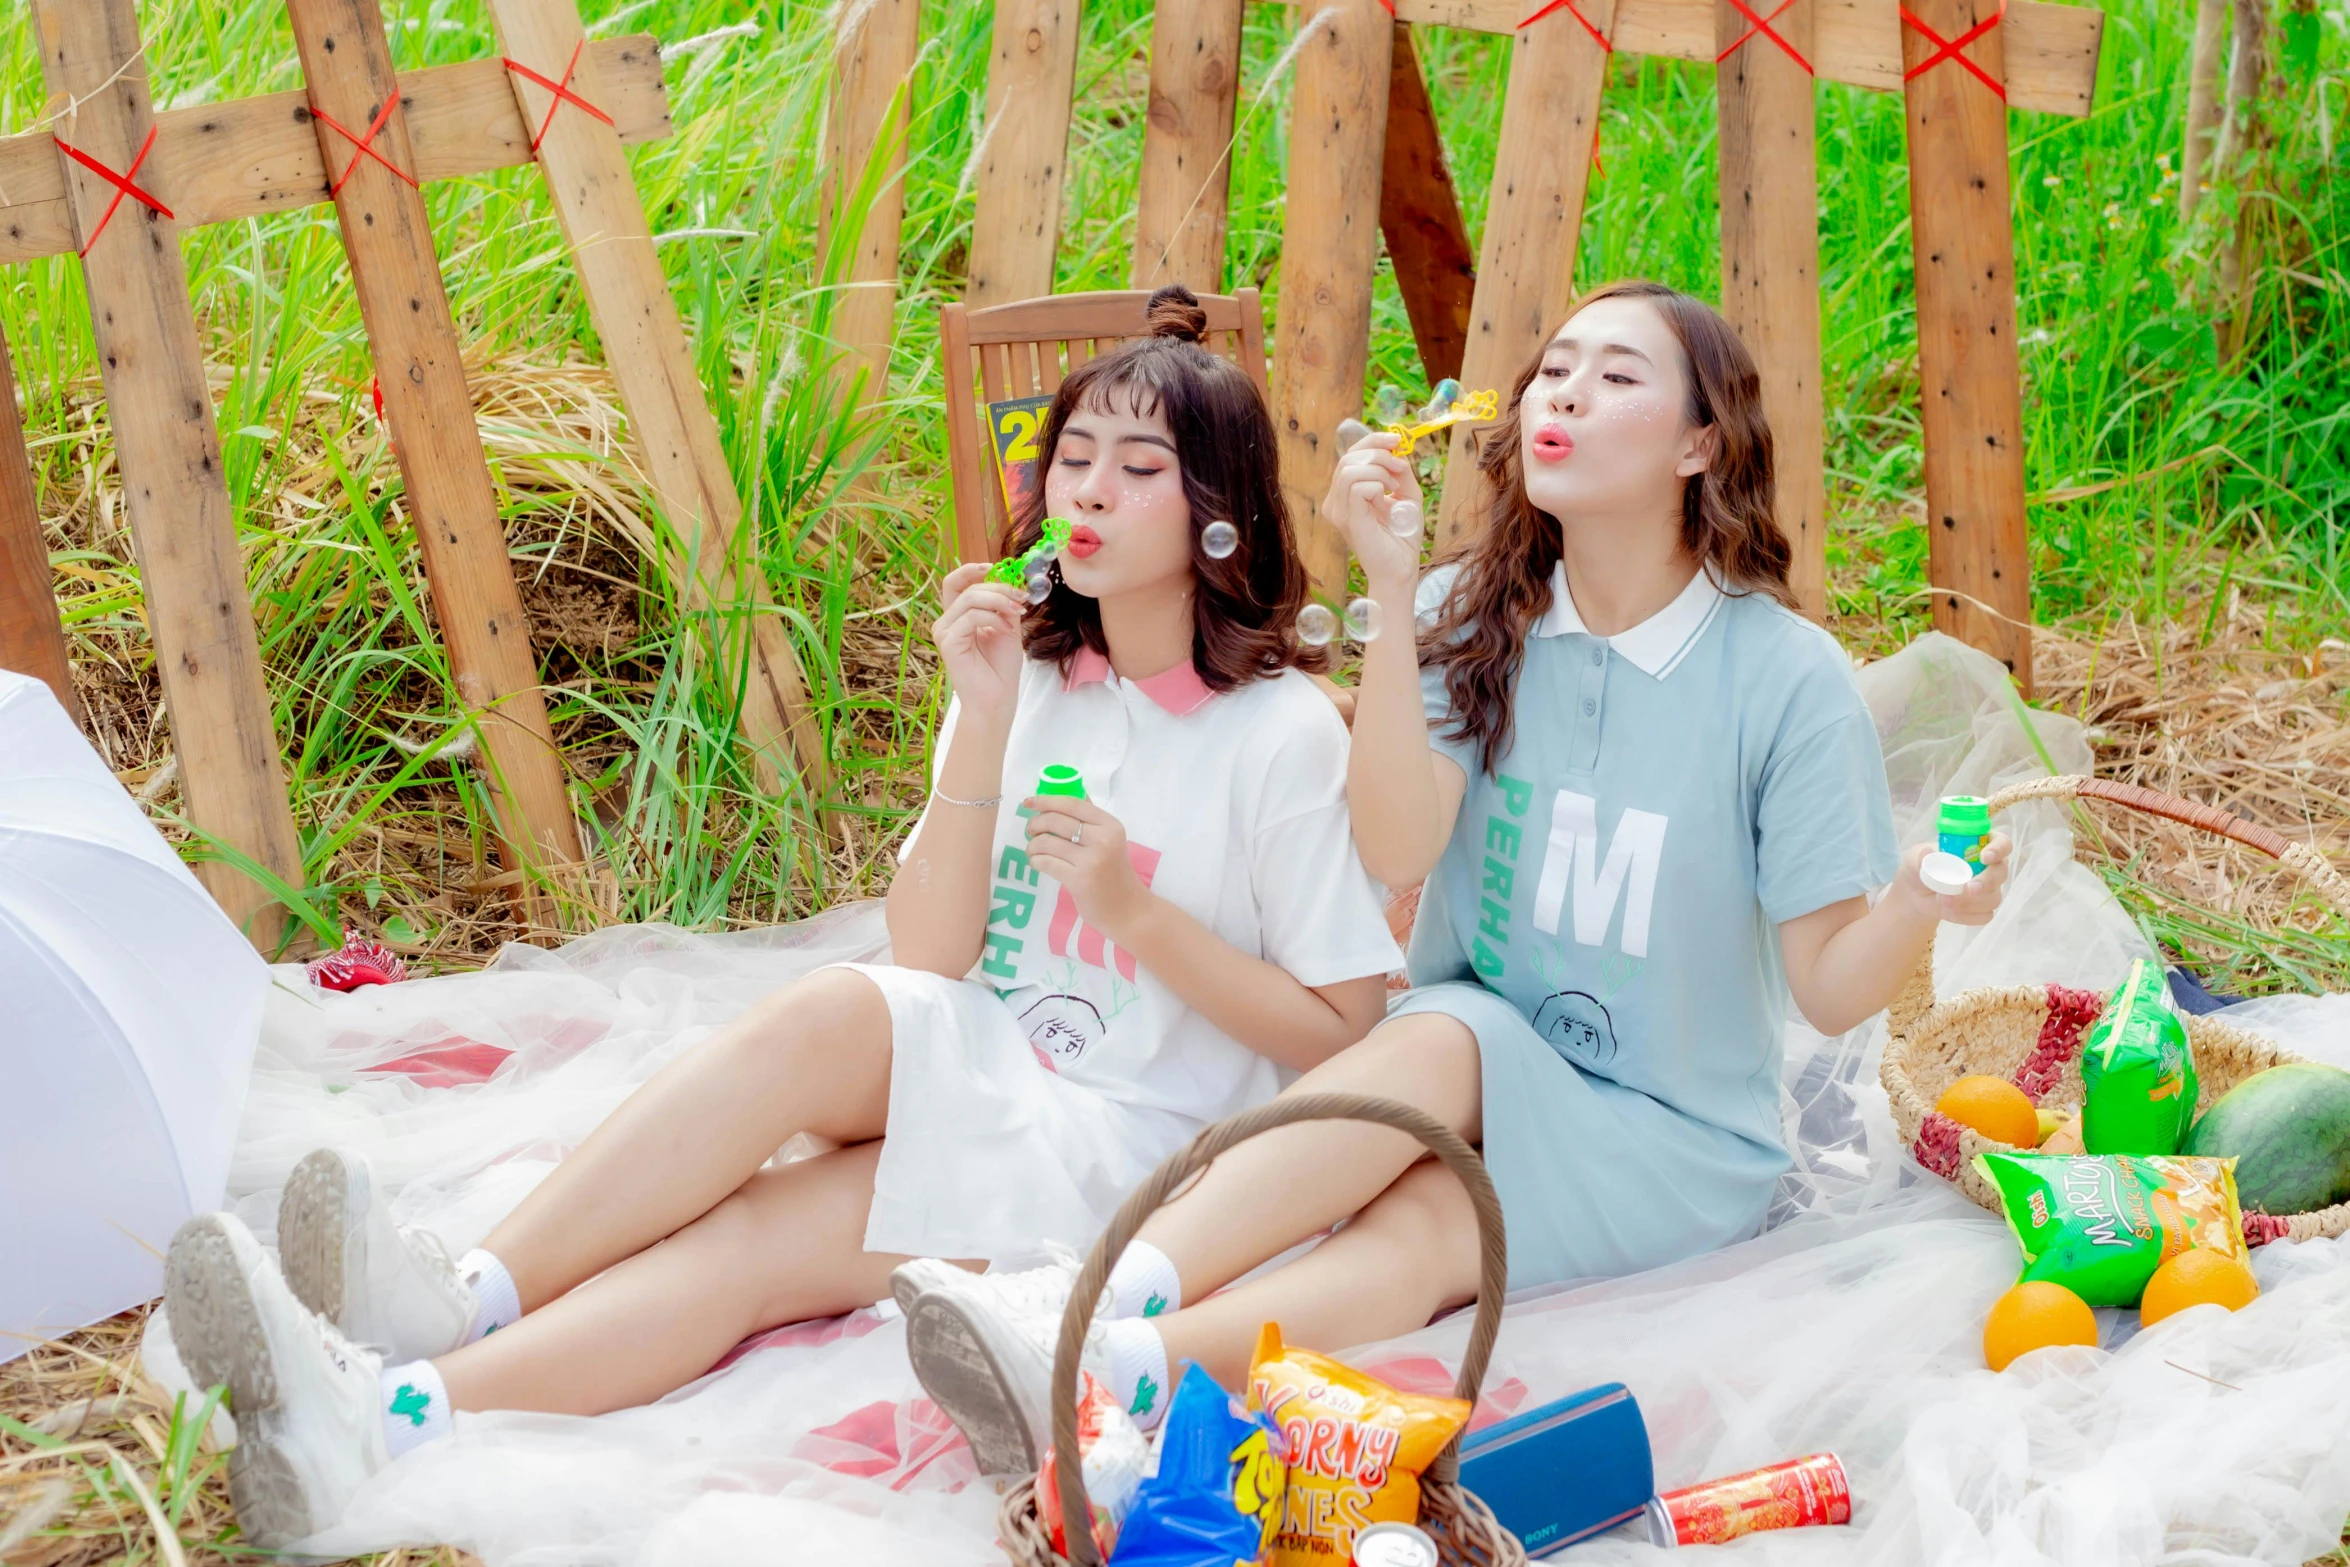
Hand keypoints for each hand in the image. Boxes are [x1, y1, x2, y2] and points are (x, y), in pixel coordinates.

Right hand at [932, 562, 1027, 721]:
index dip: (974, 570)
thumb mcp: (1006, 626)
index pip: (956, 582)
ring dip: (999, 601)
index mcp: (957, 616)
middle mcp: (946, 622)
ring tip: (1018, 613)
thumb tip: (1010, 578)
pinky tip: (1007, 630)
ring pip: (970, 599)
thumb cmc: (1000, 667)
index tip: (998, 568)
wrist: (997, 698)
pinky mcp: (947, 642)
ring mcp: (944, 631)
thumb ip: (1004, 603)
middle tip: (1021, 596)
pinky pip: (972, 616)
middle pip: (966, 587)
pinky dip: (994, 618)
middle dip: (998, 586)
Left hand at [1024, 795, 1150, 939]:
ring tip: (1034, 850)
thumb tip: (1064, 795)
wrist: (1127, 909)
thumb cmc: (1115, 873)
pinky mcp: (1078, 880)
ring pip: (1046, 842)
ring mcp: (1091, 860)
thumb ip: (1090, 819)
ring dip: (1033, 845)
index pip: (1072, 804)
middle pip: (1055, 820)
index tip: (1028, 802)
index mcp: (1110, 825)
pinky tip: (1037, 862)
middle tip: (1031, 831)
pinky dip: (1035, 860)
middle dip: (1035, 823)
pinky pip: (1045, 862)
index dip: (1046, 800)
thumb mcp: (1110, 840)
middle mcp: (1102, 839)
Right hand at [1319, 431, 1421, 590]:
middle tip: (1401, 469)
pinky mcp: (1347, 519)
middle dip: (1379, 454)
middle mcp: (1335, 501)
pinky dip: (1378, 485)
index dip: (1372, 440)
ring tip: (1395, 487)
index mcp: (1345, 494)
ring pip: (1350, 469)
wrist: (1402, 568)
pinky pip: (1357, 486)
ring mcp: (1337, 511)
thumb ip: (1399, 470)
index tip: (1397, 440)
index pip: (1350, 455)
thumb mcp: (1406, 493)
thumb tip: (1395, 449)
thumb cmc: (1402, 536)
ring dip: (1379, 470)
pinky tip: (1388, 500)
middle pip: (1348, 457)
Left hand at [1898, 832, 2012, 925]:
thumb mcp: (1914, 858)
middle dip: (1986, 882)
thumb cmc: (1920, 868)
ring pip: (1994, 898)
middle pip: (2001, 873)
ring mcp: (1989, 889)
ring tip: (1942, 900)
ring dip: (1969, 902)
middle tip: (1967, 887)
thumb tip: (1928, 852)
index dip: (1998, 849)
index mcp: (1978, 846)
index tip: (1984, 857)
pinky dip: (1966, 916)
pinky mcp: (1983, 909)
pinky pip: (1985, 915)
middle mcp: (1989, 867)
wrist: (1914, 896)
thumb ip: (1920, 856)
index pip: (2002, 842)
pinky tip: (1948, 911)